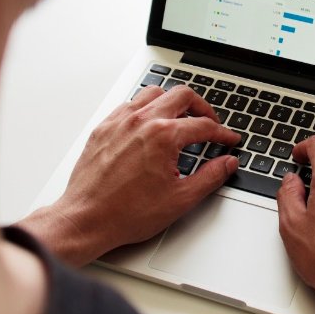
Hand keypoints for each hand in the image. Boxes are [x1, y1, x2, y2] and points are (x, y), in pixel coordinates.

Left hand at [19, 85, 239, 265]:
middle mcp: (142, 122)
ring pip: (153, 93)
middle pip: (182, 95)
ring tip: (180, 118)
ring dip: (172, 102)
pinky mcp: (103, 128)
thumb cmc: (126, 213)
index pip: (204, 125)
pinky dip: (145, 109)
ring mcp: (120, 122)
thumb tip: (227, 164)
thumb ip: (210, 177)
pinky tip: (149, 124)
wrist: (86, 220)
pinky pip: (129, 105)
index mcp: (163, 136)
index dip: (222, 133)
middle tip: (210, 122)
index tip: (228, 140)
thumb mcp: (180, 199)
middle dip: (202, 107)